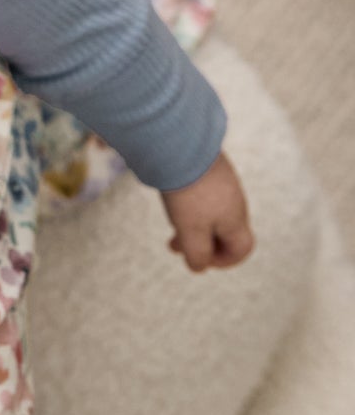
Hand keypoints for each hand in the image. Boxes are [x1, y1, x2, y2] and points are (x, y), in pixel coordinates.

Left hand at [161, 151, 254, 271]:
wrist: (182, 147)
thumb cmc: (188, 192)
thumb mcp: (191, 230)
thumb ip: (197, 253)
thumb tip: (199, 268)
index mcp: (235, 218)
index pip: (242, 248)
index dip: (225, 261)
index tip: (201, 260)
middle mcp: (234, 201)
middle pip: (225, 232)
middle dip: (201, 244)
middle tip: (175, 247)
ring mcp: (223, 184)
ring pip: (212, 214)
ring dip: (193, 226)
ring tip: (171, 228)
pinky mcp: (211, 170)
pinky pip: (205, 197)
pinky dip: (191, 208)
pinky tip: (174, 202)